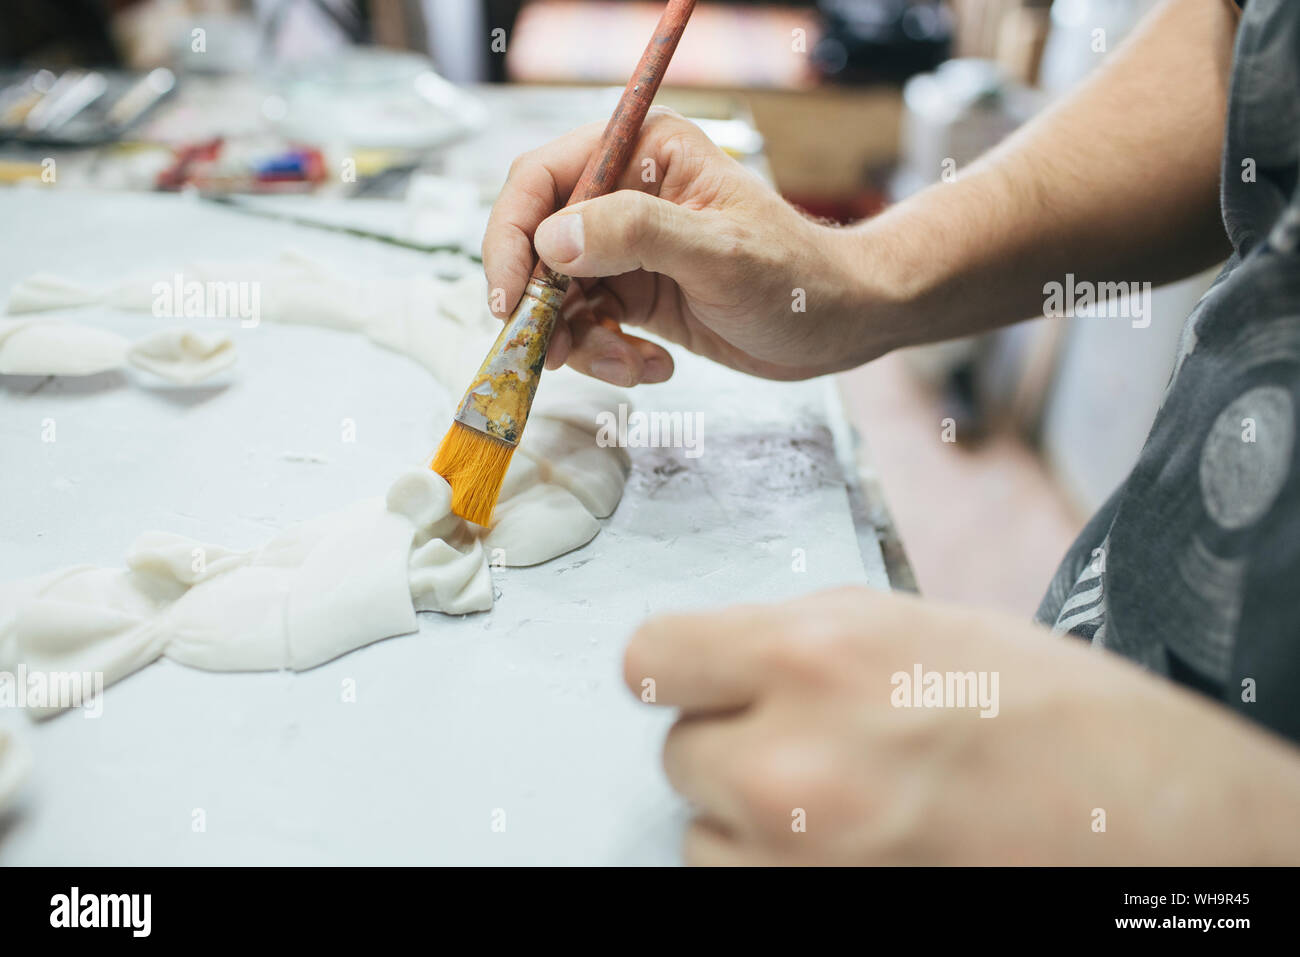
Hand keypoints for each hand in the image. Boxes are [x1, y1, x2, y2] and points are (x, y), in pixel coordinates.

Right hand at [482, 108, 891, 384]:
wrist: (837, 326)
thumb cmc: (796, 276)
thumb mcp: (718, 252)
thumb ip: (636, 234)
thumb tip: (552, 239)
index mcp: (642, 153)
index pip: (542, 180)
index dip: (511, 237)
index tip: (507, 299)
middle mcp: (624, 195)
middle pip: (537, 244)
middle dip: (541, 305)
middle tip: (552, 352)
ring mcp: (626, 249)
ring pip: (556, 296)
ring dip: (579, 342)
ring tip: (630, 365)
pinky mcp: (633, 296)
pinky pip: (587, 328)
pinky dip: (607, 356)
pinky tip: (652, 366)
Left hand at [624, 587, 1299, 864]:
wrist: (1157, 820)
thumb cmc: (1057, 715)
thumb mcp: (915, 625)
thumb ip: (800, 640)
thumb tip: (723, 659)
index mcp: (815, 654)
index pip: (652, 660)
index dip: (681, 669)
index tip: (693, 678)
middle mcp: (794, 760)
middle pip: (679, 755)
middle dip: (732, 745)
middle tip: (804, 742)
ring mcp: (803, 857)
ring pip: (704, 838)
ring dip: (750, 822)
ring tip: (843, 802)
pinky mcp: (821, 917)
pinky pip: (742, 888)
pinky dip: (775, 869)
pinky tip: (848, 845)